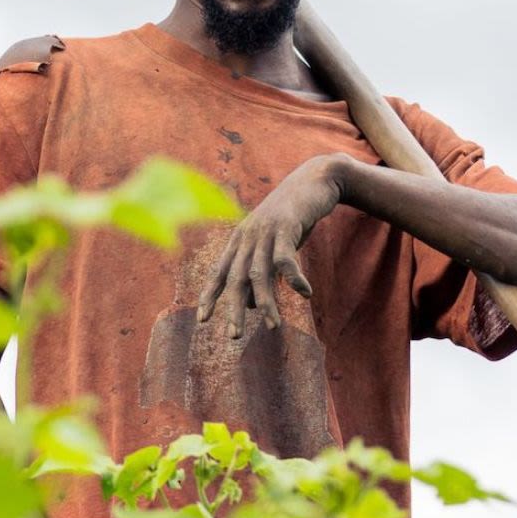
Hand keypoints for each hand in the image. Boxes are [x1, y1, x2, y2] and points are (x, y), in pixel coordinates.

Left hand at [196, 155, 347, 339]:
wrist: (314, 181)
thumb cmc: (291, 219)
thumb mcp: (271, 246)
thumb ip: (260, 272)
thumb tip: (251, 305)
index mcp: (239, 241)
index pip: (219, 273)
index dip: (210, 296)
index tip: (202, 319)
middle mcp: (246, 237)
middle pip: (235, 279)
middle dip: (233, 308)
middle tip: (234, 336)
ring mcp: (265, 231)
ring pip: (259, 273)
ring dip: (265, 302)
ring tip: (274, 326)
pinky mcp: (286, 227)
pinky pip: (286, 258)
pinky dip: (294, 278)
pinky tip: (305, 294)